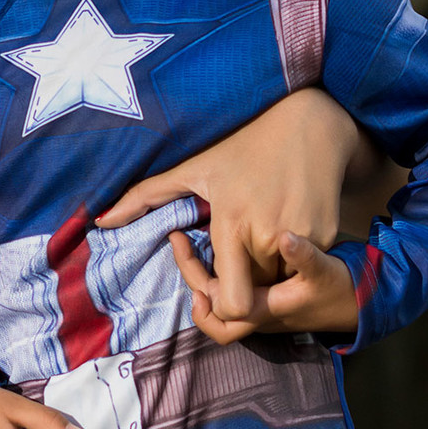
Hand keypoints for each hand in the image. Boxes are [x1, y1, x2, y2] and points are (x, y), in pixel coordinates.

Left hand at [97, 87, 360, 323]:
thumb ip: (145, 196)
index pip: (232, 303)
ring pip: (278, 287)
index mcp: (233, 223)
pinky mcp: (327, 238)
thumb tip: (100, 220)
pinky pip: (300, 269)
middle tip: (229, 258)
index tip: (208, 273)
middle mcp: (269, 237)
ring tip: (253, 239)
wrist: (311, 125)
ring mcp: (302, 240)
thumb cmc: (243, 145)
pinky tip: (278, 226)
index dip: (218, 300)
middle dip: (239, 287)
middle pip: (254, 298)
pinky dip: (287, 261)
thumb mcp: (195, 166)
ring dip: (263, 276)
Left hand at [170, 228, 357, 344]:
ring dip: (201, 272)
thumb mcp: (324, 270)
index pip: (220, 316)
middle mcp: (255, 313)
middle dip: (191, 276)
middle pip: (210, 306)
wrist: (356, 302)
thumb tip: (286, 238)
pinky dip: (216, 269)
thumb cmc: (338, 289)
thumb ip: (306, 256)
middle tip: (179, 240)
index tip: (187, 254)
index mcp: (263, 310)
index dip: (199, 295)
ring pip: (218, 297)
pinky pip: (229, 286)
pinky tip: (211, 242)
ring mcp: (257, 305)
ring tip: (189, 239)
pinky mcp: (262, 293)